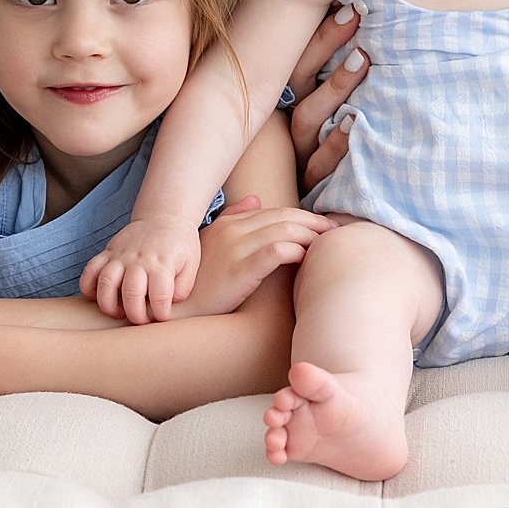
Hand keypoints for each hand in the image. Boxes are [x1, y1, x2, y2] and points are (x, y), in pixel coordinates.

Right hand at [79, 214, 200, 323]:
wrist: (165, 216)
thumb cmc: (180, 245)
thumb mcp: (191, 264)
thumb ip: (182, 288)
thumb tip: (167, 305)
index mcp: (163, 263)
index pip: (160, 296)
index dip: (161, 315)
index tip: (162, 318)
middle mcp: (140, 259)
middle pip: (131, 293)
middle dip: (135, 315)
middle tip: (140, 321)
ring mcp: (121, 255)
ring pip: (106, 282)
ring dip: (108, 304)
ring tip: (118, 313)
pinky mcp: (109, 251)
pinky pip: (90, 270)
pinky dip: (88, 287)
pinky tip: (96, 297)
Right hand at [172, 194, 331, 317]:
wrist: (174, 309)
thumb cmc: (195, 282)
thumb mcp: (211, 244)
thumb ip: (232, 219)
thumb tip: (256, 199)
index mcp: (229, 223)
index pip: (273, 211)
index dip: (300, 215)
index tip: (320, 224)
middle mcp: (233, 230)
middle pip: (283, 216)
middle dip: (312, 221)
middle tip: (333, 229)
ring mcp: (236, 248)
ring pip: (284, 230)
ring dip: (310, 234)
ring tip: (327, 242)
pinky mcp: (240, 269)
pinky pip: (276, 251)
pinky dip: (296, 250)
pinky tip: (307, 256)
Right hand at [284, 2, 371, 190]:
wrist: (322, 213)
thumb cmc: (341, 146)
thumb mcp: (339, 102)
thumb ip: (344, 66)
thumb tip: (365, 14)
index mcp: (292, 95)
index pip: (298, 55)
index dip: (321, 30)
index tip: (348, 2)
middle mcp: (289, 119)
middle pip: (301, 76)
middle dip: (327, 43)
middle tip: (356, 14)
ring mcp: (300, 151)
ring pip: (308, 115)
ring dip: (336, 85)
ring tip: (362, 59)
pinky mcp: (312, 182)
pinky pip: (321, 165)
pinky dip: (337, 144)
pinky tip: (355, 124)